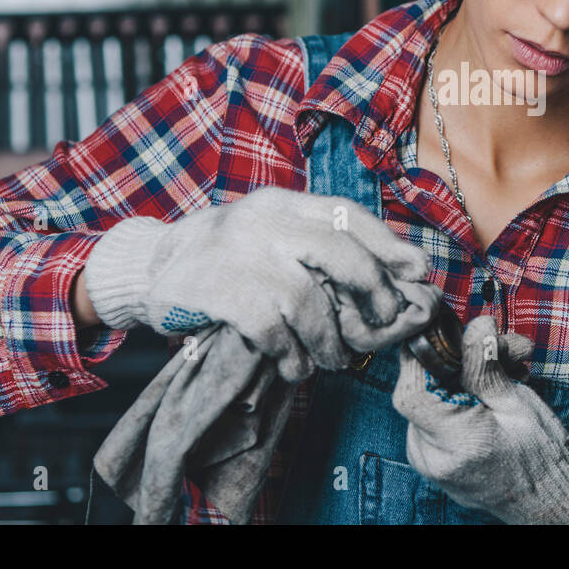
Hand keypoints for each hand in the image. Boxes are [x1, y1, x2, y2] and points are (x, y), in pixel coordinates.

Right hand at [81, 185, 442, 381]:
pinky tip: (293, 365)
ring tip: (329, 361)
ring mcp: (239, 254)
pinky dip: (290, 354)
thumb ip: (318, 248)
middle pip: (338, 251)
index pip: (348, 214)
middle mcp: (264, 220)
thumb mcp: (271, 236)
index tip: (418, 270)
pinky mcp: (217, 290)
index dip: (388, 244)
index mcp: (283, 203)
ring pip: (306, 300)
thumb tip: (391, 275)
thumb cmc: (228, 258)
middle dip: (370, 292)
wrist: (150, 267)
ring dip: (327, 341)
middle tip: (379, 323)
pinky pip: (272, 328)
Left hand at [392, 314, 568, 524]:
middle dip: (456, 361)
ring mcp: (428, 461)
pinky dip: (459, 397)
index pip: (411, 392)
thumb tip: (474, 325)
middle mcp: (432, 457)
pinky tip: (492, 391)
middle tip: (501, 348)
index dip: (421, 357)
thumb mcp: (518, 403)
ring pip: (430, 399)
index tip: (444, 332)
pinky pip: (435, 416)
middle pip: (422, 389)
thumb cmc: (542, 457)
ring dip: (462, 377)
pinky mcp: (431, 459)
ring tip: (510, 369)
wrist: (550, 503)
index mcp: (457, 442)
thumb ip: (486, 366)